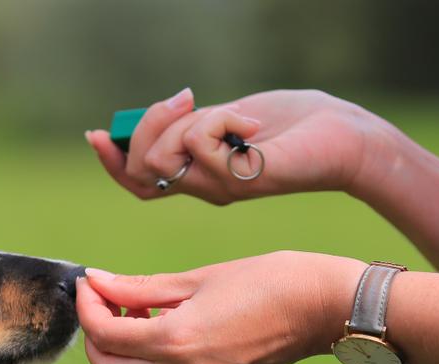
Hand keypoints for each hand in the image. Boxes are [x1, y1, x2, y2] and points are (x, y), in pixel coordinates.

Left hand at [76, 251, 365, 363]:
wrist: (327, 309)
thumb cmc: (270, 280)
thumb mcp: (199, 278)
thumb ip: (141, 287)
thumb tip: (97, 282)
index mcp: (177, 341)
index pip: (104, 335)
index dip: (87, 305)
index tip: (90, 281)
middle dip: (94, 334)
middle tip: (105, 298)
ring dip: (116, 350)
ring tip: (134, 311)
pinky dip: (140, 361)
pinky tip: (156, 326)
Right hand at [85, 89, 384, 204]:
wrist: (342, 137)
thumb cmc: (290, 126)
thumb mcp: (227, 118)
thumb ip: (191, 124)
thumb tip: (159, 114)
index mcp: (195, 175)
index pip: (136, 182)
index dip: (111, 161)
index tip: (96, 134)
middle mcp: (202, 189)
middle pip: (140, 168)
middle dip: (149, 125)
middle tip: (186, 100)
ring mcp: (219, 188)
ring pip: (162, 158)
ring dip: (186, 123)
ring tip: (228, 115)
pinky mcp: (238, 180)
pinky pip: (201, 143)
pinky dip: (223, 119)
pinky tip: (253, 126)